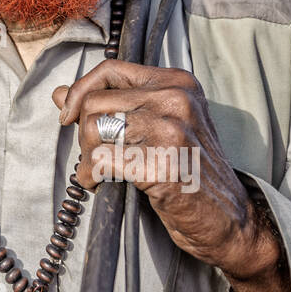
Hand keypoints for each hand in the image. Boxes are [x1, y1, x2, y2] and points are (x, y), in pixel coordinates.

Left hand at [51, 59, 278, 281]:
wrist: (231, 221)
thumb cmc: (191, 173)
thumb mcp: (158, 127)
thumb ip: (114, 105)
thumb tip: (59, 93)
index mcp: (179, 83)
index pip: (111, 70)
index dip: (80, 91)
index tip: (67, 116)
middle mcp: (178, 100)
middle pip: (96, 102)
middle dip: (84, 134)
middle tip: (94, 157)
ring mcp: (173, 130)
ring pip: (94, 129)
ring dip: (86, 157)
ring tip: (98, 172)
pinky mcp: (164, 163)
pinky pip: (102, 160)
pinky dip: (91, 175)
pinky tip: (101, 184)